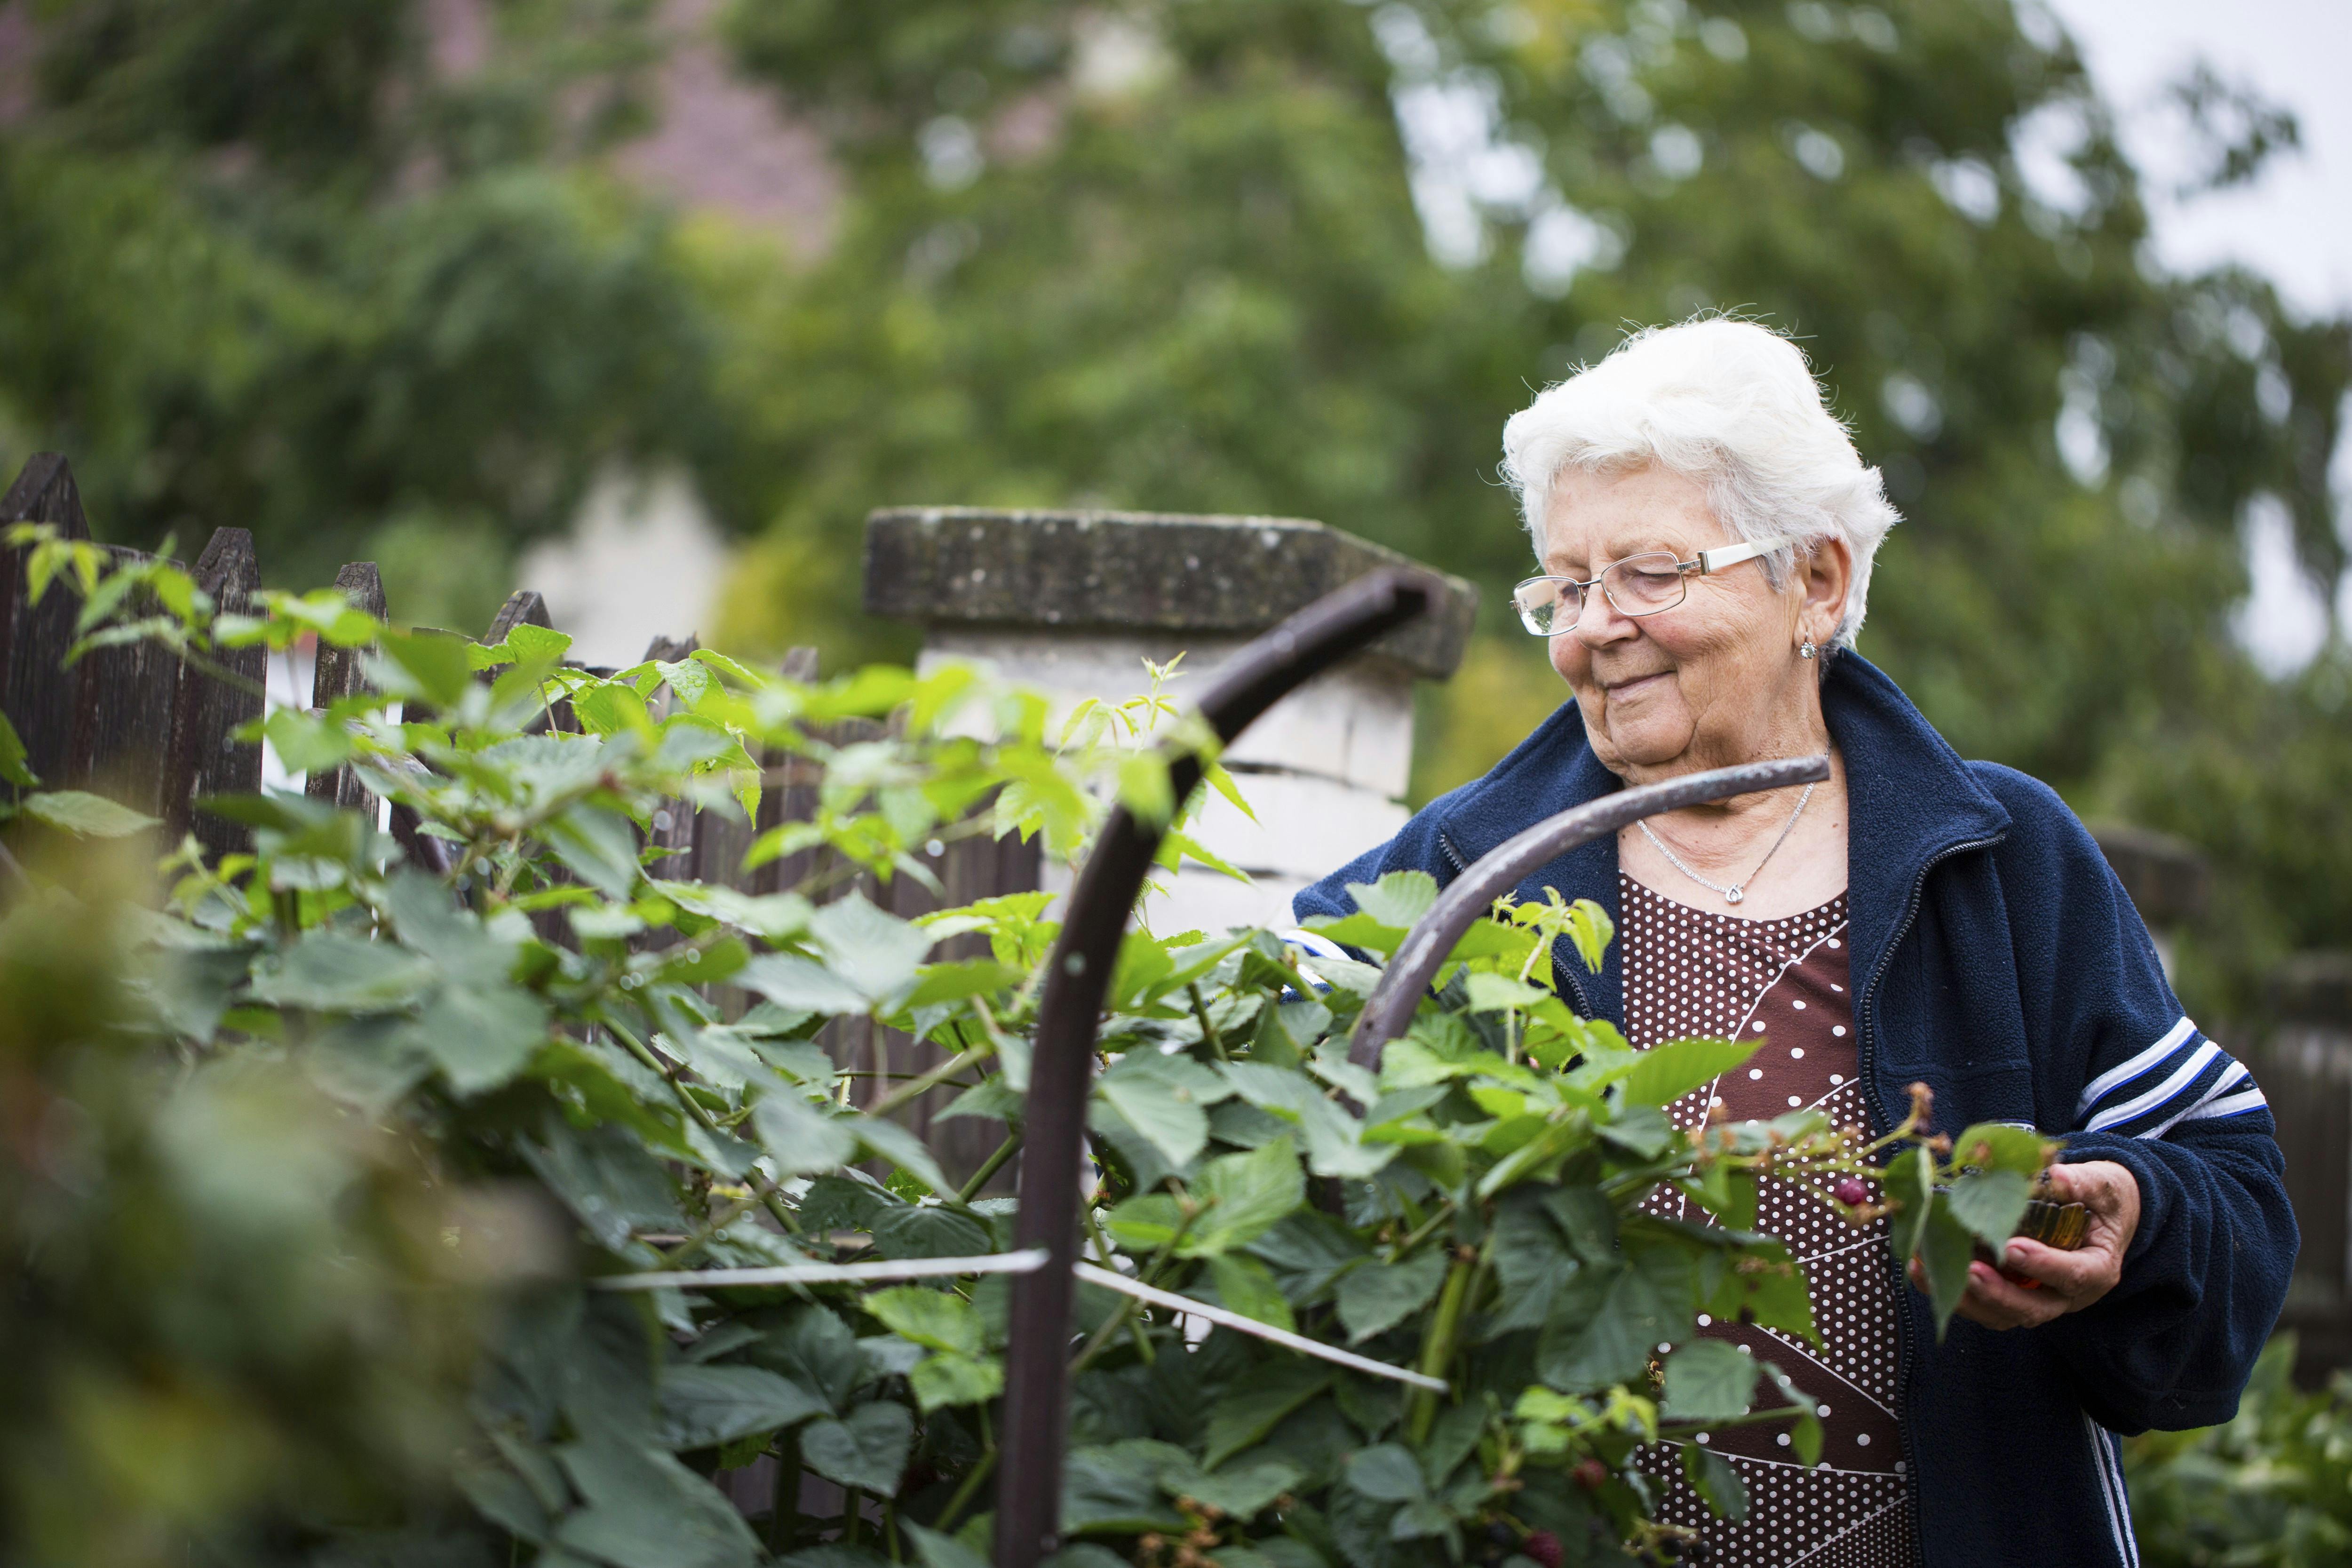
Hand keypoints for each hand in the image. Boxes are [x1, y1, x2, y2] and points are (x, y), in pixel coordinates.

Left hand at [1906, 1160, 2140, 1330]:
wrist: (2097, 1214)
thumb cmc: (2101, 1199)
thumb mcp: (2104, 1185)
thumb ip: (2085, 1183)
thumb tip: (2057, 1176)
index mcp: (2096, 1268)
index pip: (2075, 1275)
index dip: (2045, 1265)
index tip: (2014, 1248)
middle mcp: (2066, 1294)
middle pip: (2034, 1309)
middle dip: (1999, 1293)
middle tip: (1970, 1270)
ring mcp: (2037, 1299)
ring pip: (2002, 1314)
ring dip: (1966, 1298)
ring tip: (1930, 1272)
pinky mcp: (2011, 1295)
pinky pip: (1982, 1304)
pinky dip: (1952, 1291)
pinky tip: (1920, 1268)